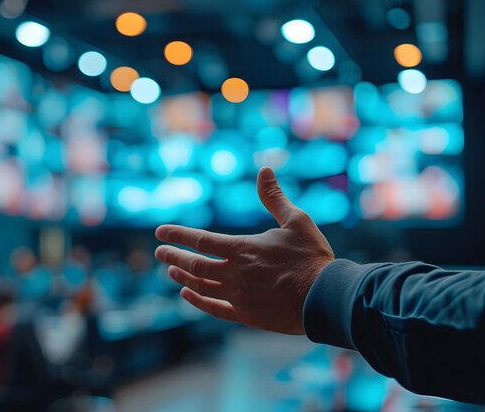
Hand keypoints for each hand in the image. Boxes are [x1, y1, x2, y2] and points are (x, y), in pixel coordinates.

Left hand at [155, 167, 334, 334]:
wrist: (326, 298)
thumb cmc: (312, 257)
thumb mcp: (296, 220)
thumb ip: (274, 198)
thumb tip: (264, 170)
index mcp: (242, 249)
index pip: (201, 240)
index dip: (178, 235)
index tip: (160, 231)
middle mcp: (234, 273)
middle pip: (194, 265)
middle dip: (174, 256)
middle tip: (159, 252)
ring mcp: (238, 296)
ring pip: (201, 286)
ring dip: (182, 277)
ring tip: (170, 271)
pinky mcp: (246, 315)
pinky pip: (214, 308)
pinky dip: (197, 301)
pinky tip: (187, 295)